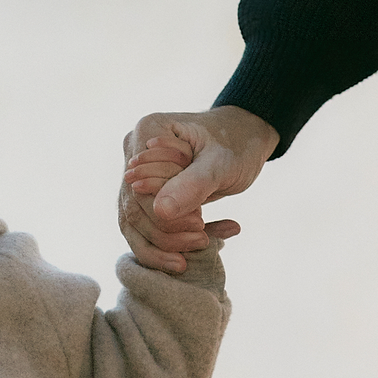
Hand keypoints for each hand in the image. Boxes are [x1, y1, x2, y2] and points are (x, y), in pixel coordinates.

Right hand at [118, 106, 279, 271]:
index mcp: (146, 132)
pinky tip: (208, 242)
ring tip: (205, 245)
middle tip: (203, 240)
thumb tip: (161, 212)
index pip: (139, 191)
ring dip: (168, 245)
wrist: (245, 140)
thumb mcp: (221, 163)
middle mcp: (132, 154)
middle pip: (134, 211)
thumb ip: (192, 185)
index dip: (165, 216)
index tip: (199, 223)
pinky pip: (148, 230)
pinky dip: (176, 243)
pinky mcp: (145, 198)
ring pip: (136, 226)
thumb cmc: (237, 144)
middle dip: (167, 235)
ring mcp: (135, 178)